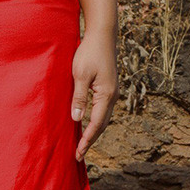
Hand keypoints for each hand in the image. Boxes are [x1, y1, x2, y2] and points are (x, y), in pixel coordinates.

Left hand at [70, 29, 117, 160]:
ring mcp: (112, 91)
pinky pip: (103, 109)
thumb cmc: (89, 52)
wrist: (103, 34)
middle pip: (102, 125)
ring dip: (94, 132)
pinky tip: (88, 123)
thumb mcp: (80, 75)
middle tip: (79, 155)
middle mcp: (112, 96)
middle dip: (90, 140)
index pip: (96, 124)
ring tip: (83, 144)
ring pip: (104, 118)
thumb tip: (77, 119)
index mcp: (106, 95)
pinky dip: (96, 121)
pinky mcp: (109, 87)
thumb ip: (79, 97)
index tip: (78, 153)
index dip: (87, 140)